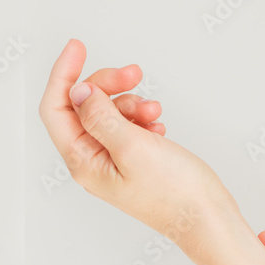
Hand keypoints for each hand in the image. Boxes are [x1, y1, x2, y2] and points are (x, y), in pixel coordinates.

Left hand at [38, 40, 240, 248]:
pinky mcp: (133, 160)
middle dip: (107, 85)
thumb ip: (101, 116)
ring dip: (130, 102)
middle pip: (83, 106)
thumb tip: (79, 92)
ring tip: (154, 111)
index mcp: (83, 162)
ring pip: (108, 113)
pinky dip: (141, 117)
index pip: (56, 108)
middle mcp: (92, 162)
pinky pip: (127, 126)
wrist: (207, 218)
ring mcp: (113, 161)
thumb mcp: (133, 147)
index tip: (78, 46)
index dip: (63, 74)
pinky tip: (157, 125)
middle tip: (134, 74)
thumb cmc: (175, 194)